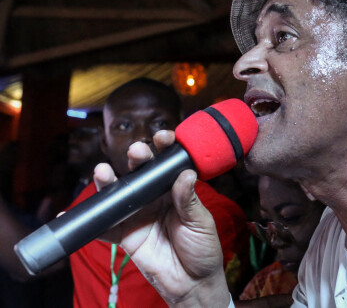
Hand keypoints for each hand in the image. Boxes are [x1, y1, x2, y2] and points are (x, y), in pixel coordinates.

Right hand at [93, 130, 230, 306]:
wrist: (192, 283)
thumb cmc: (203, 248)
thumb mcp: (201, 222)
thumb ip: (188, 200)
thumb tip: (185, 174)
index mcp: (175, 189)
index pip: (168, 163)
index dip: (165, 147)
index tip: (164, 137)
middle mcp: (154, 197)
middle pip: (141, 171)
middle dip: (138, 157)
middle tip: (138, 151)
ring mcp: (138, 214)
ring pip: (119, 193)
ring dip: (109, 181)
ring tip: (103, 172)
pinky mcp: (124, 234)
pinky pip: (103, 226)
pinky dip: (87, 222)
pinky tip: (70, 215)